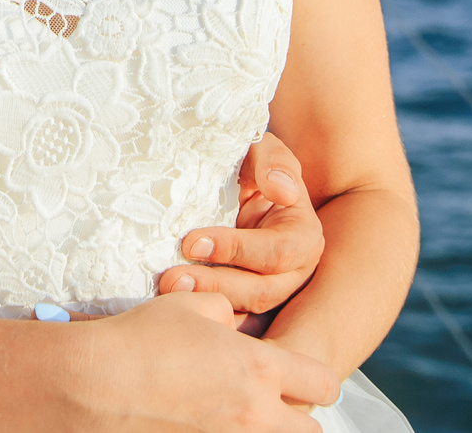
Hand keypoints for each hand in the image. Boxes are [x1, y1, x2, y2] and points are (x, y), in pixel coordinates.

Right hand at [61, 290, 340, 431]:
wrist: (96, 383)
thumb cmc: (141, 339)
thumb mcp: (190, 305)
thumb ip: (225, 310)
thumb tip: (232, 324)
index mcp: (258, 369)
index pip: (322, 383)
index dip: (314, 379)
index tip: (299, 375)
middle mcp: (254, 413)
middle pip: (311, 430)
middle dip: (298, 415)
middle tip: (272, 401)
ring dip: (268, 428)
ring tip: (240, 413)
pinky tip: (209, 420)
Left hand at [155, 132, 324, 326]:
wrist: (238, 188)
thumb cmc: (253, 167)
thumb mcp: (263, 150)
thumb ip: (273, 161)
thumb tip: (282, 191)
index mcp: (304, 237)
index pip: (276, 252)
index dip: (235, 249)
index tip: (190, 241)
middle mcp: (294, 273)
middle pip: (261, 291)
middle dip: (216, 285)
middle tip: (171, 278)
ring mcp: (272, 293)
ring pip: (245, 311)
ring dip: (206, 303)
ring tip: (168, 291)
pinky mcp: (247, 306)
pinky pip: (232, 321)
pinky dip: (205, 317)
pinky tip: (174, 308)